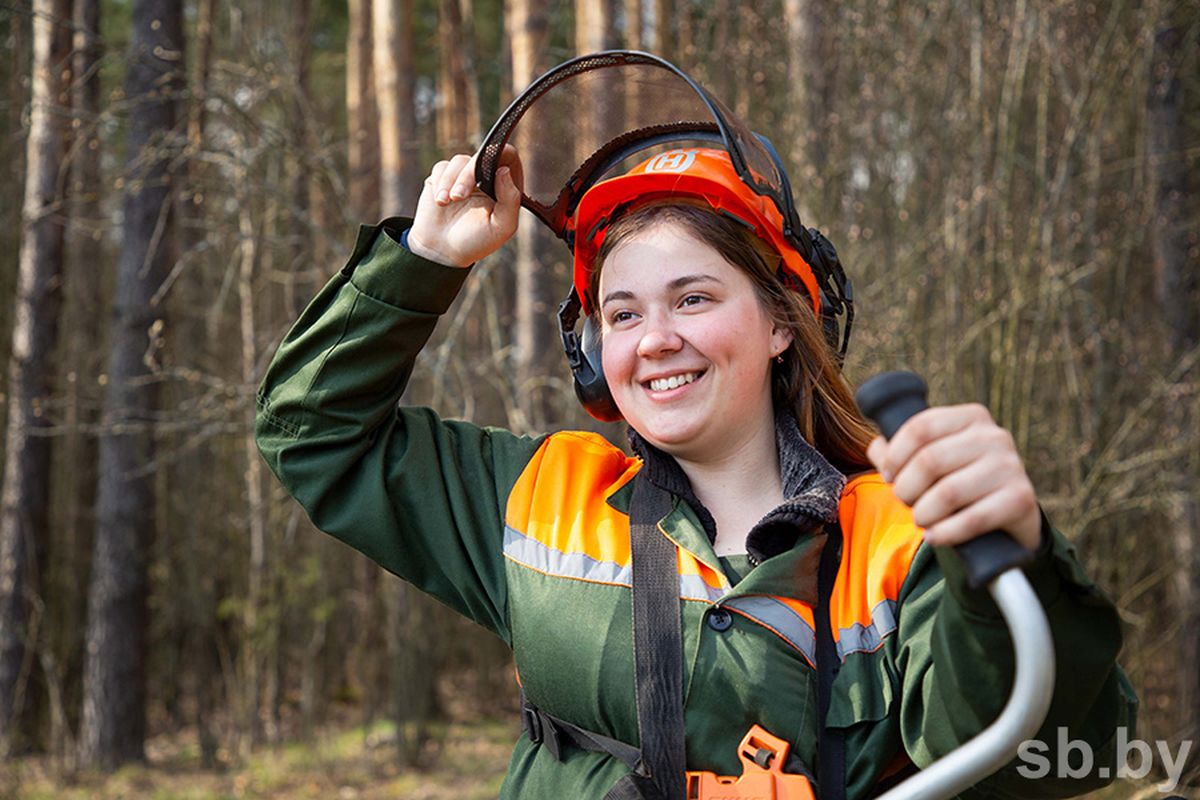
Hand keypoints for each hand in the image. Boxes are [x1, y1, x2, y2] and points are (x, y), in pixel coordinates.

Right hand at [407, 145, 524, 267]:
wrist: (442, 251)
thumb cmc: (475, 241)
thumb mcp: (501, 227)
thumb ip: (510, 200)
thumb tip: (504, 170)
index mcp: (506, 186)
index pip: (508, 156)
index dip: (500, 154)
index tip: (490, 171)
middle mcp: (486, 177)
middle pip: (482, 156)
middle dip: (468, 175)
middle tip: (459, 196)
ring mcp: (464, 176)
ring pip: (460, 161)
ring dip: (451, 181)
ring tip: (445, 203)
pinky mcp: (443, 177)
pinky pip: (442, 167)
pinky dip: (439, 183)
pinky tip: (440, 202)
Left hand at [865, 404, 1041, 551]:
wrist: (1010, 515)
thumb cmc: (961, 481)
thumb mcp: (934, 460)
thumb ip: (901, 452)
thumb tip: (875, 446)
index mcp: (971, 417)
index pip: (920, 427)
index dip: (894, 455)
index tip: (888, 475)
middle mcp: (995, 436)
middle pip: (930, 460)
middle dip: (907, 487)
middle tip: (905, 501)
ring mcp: (1011, 466)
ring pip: (949, 492)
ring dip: (924, 512)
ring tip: (921, 519)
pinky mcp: (1020, 499)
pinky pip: (972, 519)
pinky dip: (946, 532)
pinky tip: (934, 536)